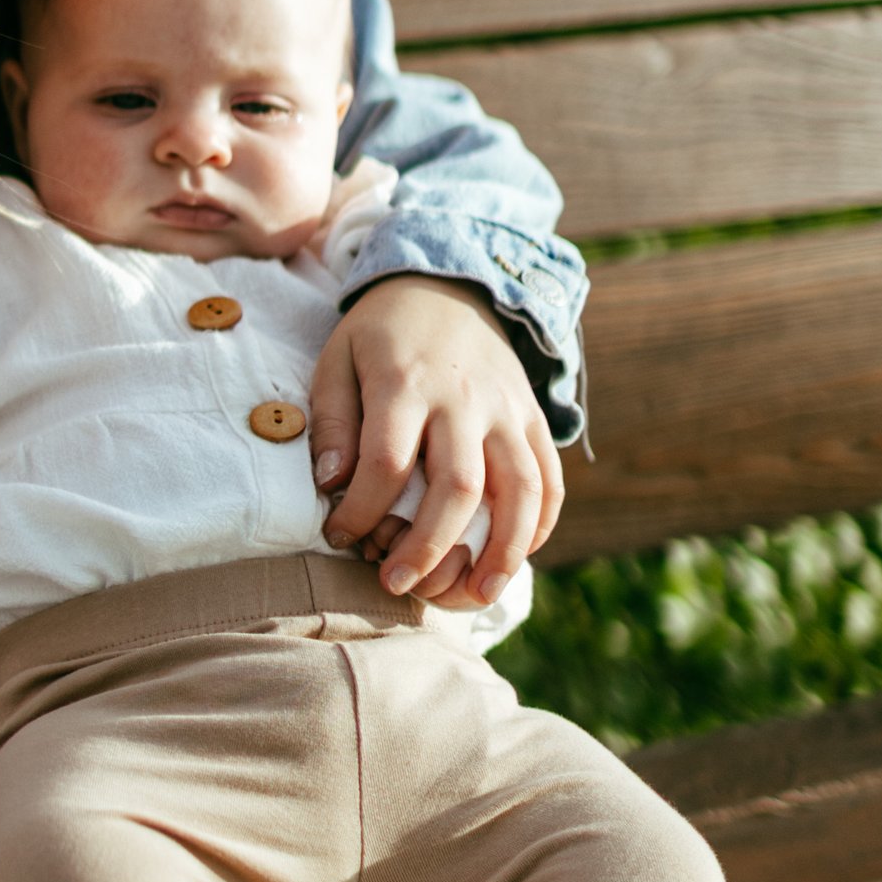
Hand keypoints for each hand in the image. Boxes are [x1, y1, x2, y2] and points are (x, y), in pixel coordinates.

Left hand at [307, 276, 563, 606]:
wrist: (450, 284)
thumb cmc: (381, 334)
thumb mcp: (338, 359)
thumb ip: (332, 421)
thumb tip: (332, 483)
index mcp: (406, 381)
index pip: (387, 461)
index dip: (361, 511)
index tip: (340, 536)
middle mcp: (464, 398)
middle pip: (459, 486)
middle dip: (428, 547)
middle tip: (395, 584)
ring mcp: (508, 410)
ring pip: (520, 489)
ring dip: (502, 552)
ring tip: (474, 597)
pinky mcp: (533, 417)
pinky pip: (550, 478)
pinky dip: (540, 525)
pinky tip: (516, 559)